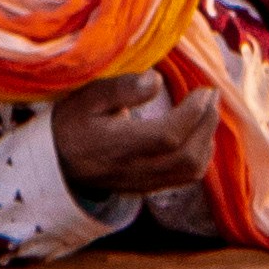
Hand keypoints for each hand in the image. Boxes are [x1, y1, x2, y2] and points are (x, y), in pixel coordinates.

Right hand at [44, 70, 217, 198]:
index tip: (203, 90)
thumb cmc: (74, 122)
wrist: (57, 161)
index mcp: (117, 145)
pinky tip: (200, 134)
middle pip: (186, 157)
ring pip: (190, 171)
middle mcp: (133, 169)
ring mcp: (143, 182)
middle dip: (207, 124)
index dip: (192, 114)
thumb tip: (156, 81)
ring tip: (208, 112)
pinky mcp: (148, 187)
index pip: (167, 136)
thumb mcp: (88, 96)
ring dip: (208, 140)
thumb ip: (122, 88)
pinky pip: (185, 178)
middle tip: (212, 95)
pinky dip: (201, 155)